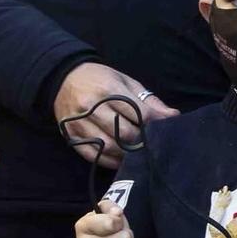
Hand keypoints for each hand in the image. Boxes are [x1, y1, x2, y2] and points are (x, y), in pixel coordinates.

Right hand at [54, 63, 177, 169]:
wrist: (63, 77)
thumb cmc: (100, 79)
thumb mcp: (126, 82)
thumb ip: (149, 100)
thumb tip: (172, 116)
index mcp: (108, 90)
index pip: (139, 114)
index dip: (155, 123)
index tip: (163, 127)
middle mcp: (91, 107)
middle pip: (124, 133)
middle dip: (141, 140)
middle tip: (149, 143)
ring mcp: (78, 123)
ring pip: (108, 146)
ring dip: (126, 154)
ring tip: (136, 153)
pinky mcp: (70, 134)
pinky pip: (92, 154)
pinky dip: (109, 160)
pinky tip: (119, 160)